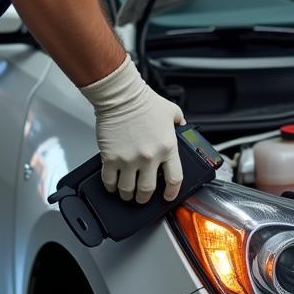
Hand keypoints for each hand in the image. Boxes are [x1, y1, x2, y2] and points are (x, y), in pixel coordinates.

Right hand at [80, 55, 184, 202]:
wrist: (121, 96)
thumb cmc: (144, 101)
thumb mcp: (172, 111)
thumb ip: (180, 123)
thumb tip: (184, 129)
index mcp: (167, 147)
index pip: (175, 179)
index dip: (172, 193)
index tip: (168, 196)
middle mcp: (149, 157)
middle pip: (148, 190)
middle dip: (144, 198)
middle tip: (142, 197)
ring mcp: (129, 159)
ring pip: (128, 190)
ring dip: (127, 195)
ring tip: (126, 193)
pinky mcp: (111, 158)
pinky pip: (110, 181)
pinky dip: (111, 187)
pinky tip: (112, 185)